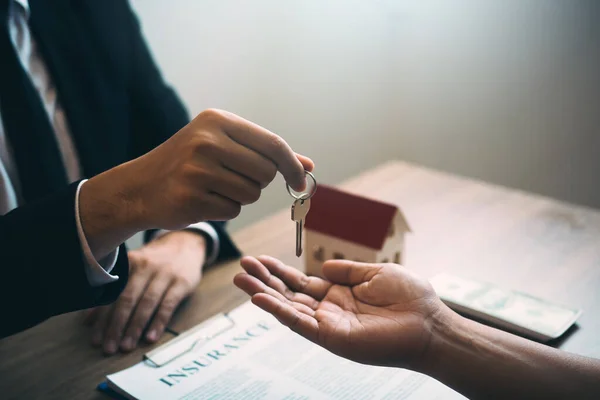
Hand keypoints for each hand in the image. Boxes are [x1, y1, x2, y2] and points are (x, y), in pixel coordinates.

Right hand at [80, 108, 313, 259]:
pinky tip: (203, 200)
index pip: (273, 144)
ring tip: (214, 187)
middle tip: (234, 178)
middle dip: (258, 181)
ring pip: (252, 194)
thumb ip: (266, 153)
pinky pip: (232, 211)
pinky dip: (224, 210)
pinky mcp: (191, 198)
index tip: (301, 181)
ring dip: (241, 197)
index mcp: (217, 120)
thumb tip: (308, 166)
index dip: (293, 165)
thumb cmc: (189, 163)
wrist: (140, 187)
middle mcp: (207, 141)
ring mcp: (197, 170)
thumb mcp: (224, 145)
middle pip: (266, 172)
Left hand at [84, 231, 204, 354]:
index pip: (112, 294)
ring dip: (134, 327)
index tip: (95, 338)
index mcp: (130, 263)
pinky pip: (168, 305)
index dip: (102, 318)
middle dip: (116, 326)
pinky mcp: (182, 282)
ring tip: (126, 346)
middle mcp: (145, 266)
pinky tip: (150, 338)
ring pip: (146, 303)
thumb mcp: (134, 268)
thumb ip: (114, 290)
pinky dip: (158, 322)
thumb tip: (90, 319)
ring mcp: (165, 273)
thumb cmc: (155, 262)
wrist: (186, 245)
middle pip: (127, 299)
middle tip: (109, 348)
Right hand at [234, 256, 446, 368]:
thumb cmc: (409, 298)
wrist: (429, 323)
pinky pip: (299, 323)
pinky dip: (278, 311)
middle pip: (288, 293)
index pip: (301, 282)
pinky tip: (260, 299)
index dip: (279, 271)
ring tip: (241, 278)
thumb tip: (322, 266)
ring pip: (288, 308)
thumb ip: (346, 269)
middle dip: (264, 280)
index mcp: (338, 293)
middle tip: (242, 265)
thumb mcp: (374, 273)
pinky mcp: (332, 338)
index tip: (259, 260)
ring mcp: (328, 325)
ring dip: (263, 294)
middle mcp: (329, 310)